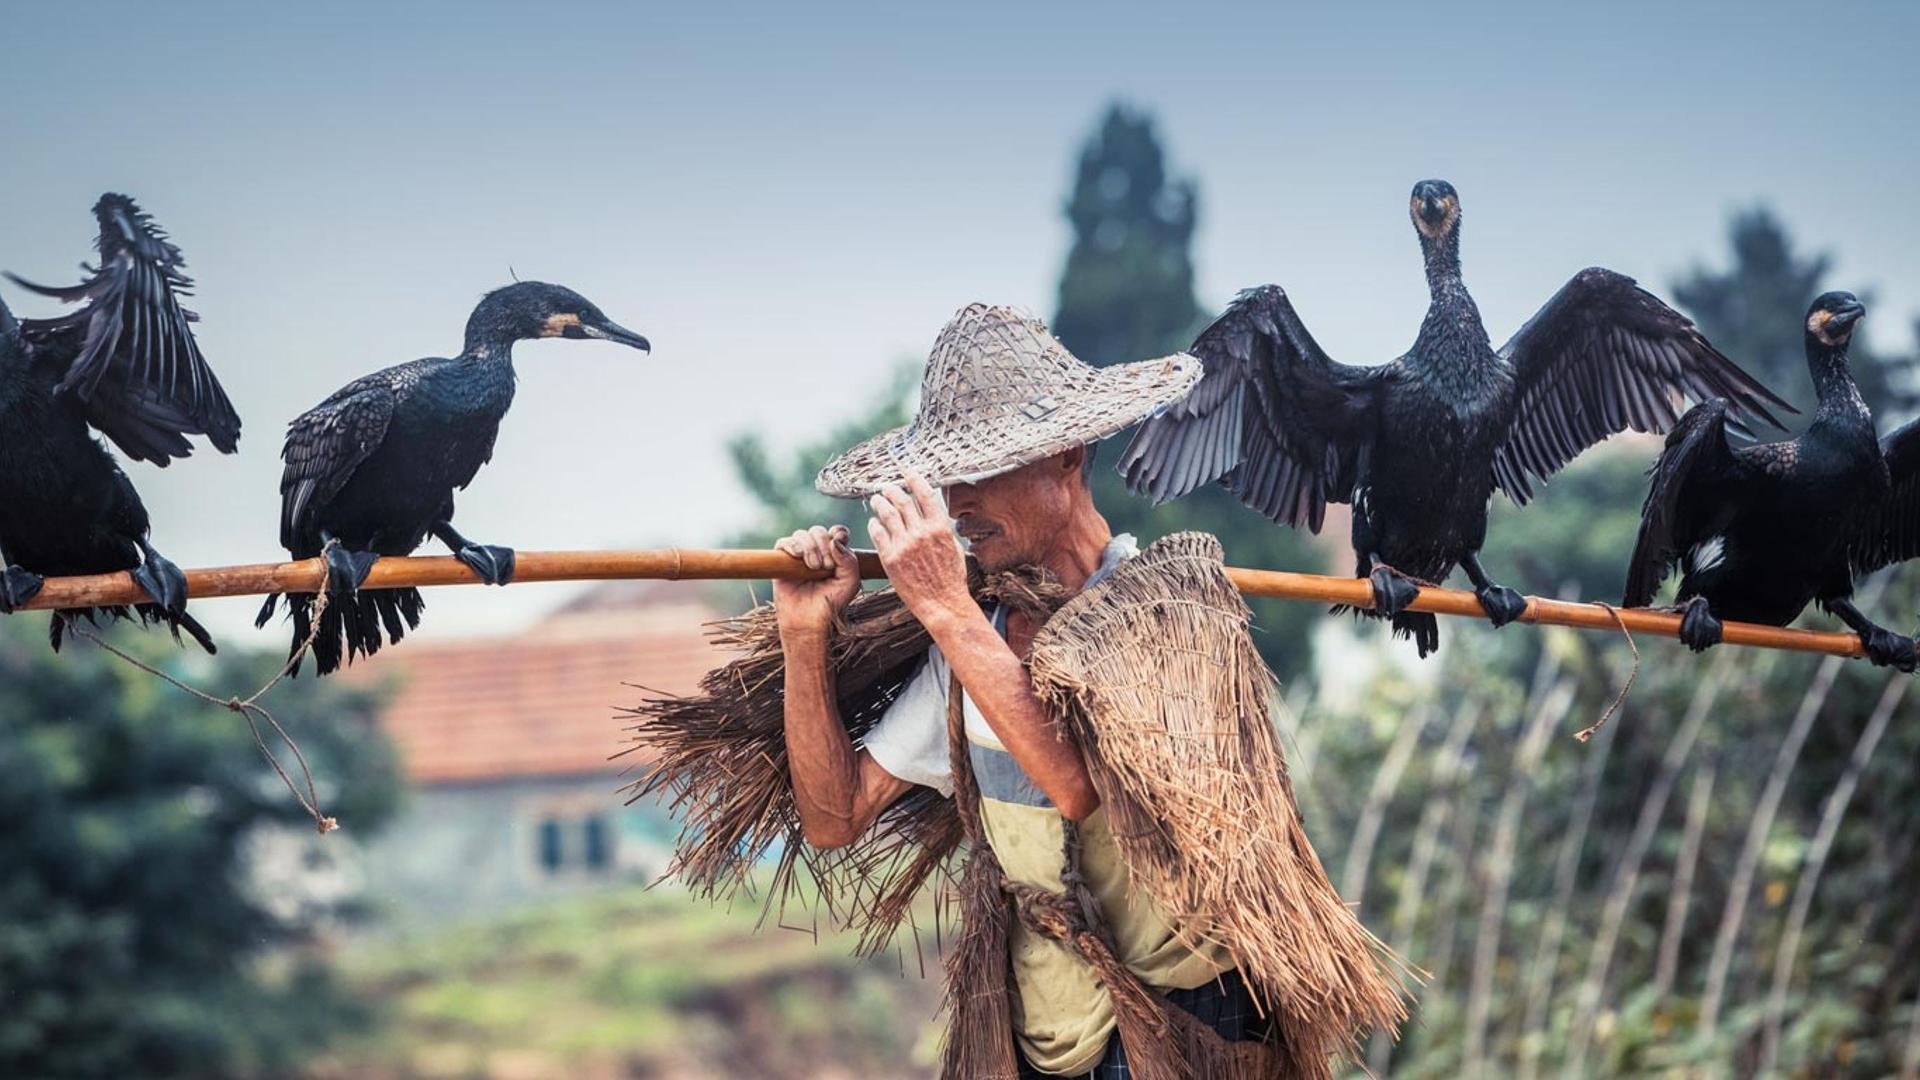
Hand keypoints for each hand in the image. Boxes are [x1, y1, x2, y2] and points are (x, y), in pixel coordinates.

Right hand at [773, 524, 859, 639]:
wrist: (808, 621)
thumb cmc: (831, 604)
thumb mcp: (850, 583)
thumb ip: (849, 560)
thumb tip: (834, 540)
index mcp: (835, 555)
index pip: (837, 532)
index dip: (839, 533)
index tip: (840, 542)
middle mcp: (817, 552)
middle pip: (818, 531)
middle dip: (823, 544)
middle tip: (826, 566)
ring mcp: (799, 556)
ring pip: (802, 534)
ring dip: (810, 547)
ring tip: (813, 567)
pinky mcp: (782, 561)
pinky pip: (783, 542)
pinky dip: (792, 545)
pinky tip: (798, 556)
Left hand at [868, 475, 971, 625]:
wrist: (943, 604)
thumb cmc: (952, 580)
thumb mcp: (955, 549)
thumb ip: (943, 531)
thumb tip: (935, 517)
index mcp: (940, 528)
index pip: (925, 494)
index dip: (915, 480)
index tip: (908, 473)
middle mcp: (921, 533)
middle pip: (902, 501)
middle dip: (892, 490)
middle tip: (886, 487)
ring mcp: (905, 545)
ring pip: (887, 514)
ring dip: (880, 503)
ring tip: (876, 500)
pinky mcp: (891, 558)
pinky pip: (878, 534)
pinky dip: (874, 525)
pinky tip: (874, 523)